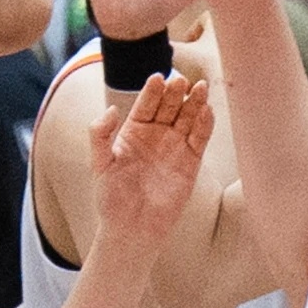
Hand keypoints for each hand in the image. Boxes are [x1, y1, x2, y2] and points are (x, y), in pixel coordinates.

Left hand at [92, 74, 214, 241]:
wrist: (132, 229)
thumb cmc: (111, 199)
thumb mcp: (100, 164)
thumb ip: (100, 135)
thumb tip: (111, 110)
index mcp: (133, 131)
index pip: (145, 104)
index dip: (152, 91)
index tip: (157, 78)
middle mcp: (156, 135)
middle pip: (169, 106)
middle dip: (175, 93)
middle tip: (181, 81)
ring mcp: (175, 147)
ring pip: (188, 118)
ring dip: (195, 102)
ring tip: (200, 87)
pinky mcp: (191, 162)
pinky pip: (199, 138)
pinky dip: (205, 125)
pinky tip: (207, 111)